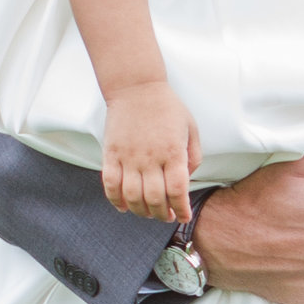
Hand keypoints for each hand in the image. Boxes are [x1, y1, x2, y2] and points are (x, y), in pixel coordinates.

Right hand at [101, 83, 199, 222]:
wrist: (136, 87)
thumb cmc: (167, 107)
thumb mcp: (191, 128)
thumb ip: (193, 156)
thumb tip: (187, 182)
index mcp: (173, 152)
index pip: (177, 190)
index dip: (181, 209)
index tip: (183, 216)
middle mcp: (150, 157)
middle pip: (155, 198)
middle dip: (161, 214)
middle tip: (165, 216)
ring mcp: (128, 156)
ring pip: (132, 196)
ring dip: (140, 211)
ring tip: (147, 213)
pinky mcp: (111, 154)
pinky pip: (110, 184)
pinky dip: (116, 200)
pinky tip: (124, 206)